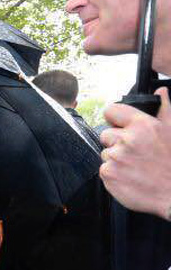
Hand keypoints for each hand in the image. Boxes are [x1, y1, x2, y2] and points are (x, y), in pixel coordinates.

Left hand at [100, 87, 170, 218]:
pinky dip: (114, 174)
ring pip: (106, 153)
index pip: (111, 111)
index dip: (114, 119)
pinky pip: (104, 170)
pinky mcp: (108, 174)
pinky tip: (130, 177)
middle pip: (106, 134)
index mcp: (142, 125)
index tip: (119, 125)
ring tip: (136, 167)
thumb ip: (164, 110)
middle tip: (136, 153)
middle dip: (117, 142)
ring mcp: (116, 157)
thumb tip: (161, 92)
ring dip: (116, 159)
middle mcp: (127, 139)